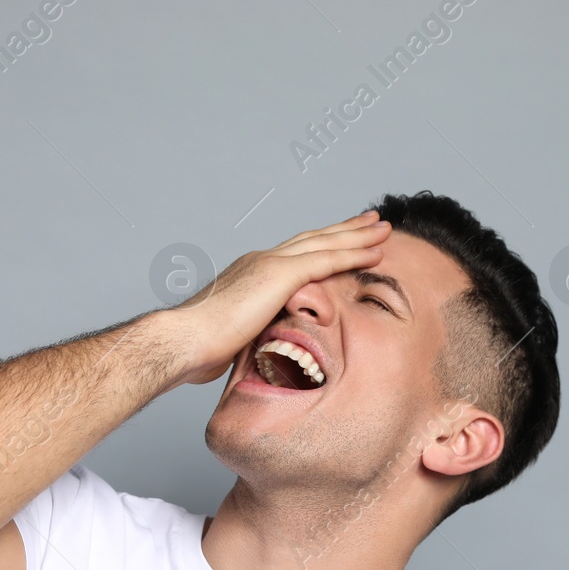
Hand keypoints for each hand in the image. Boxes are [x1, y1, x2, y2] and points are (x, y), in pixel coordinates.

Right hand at [167, 210, 391, 384]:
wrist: (184, 340)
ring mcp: (271, 264)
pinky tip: (376, 252)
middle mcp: (262, 260)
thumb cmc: (199, 348)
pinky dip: (354, 254)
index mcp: (252, 273)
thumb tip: (268, 348)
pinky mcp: (279, 275)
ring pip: (325, 242)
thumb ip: (258, 334)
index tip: (342, 239)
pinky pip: (327, 260)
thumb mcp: (238, 338)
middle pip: (314, 238)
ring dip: (357, 235)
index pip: (296, 254)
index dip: (322, 244)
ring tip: (384, 228)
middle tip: (371, 220)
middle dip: (345, 229)